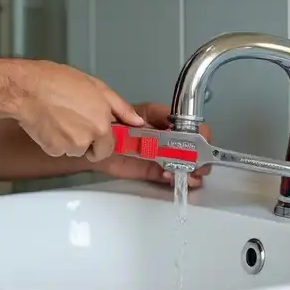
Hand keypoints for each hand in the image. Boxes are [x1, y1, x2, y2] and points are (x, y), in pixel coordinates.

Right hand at [12, 61, 143, 160]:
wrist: (26, 89)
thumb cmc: (56, 82)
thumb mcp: (96, 86)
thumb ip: (120, 107)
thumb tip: (136, 120)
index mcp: (102, 123)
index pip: (110, 146)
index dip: (104, 139)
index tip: (100, 135)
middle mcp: (88, 138)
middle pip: (92, 151)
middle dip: (87, 142)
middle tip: (75, 121)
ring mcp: (70, 145)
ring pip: (74, 149)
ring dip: (69, 140)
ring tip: (59, 116)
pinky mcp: (52, 149)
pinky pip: (57, 149)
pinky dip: (54, 140)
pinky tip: (49, 122)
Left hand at [92, 101, 211, 189]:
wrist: (88, 145)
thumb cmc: (104, 122)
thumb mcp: (119, 110)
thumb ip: (135, 114)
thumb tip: (156, 124)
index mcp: (160, 117)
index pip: (187, 122)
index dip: (198, 131)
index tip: (201, 142)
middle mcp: (165, 136)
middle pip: (193, 145)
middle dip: (200, 155)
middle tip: (197, 164)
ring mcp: (160, 154)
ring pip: (186, 162)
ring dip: (192, 169)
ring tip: (186, 174)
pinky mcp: (151, 171)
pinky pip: (170, 175)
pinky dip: (176, 179)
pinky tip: (172, 178)